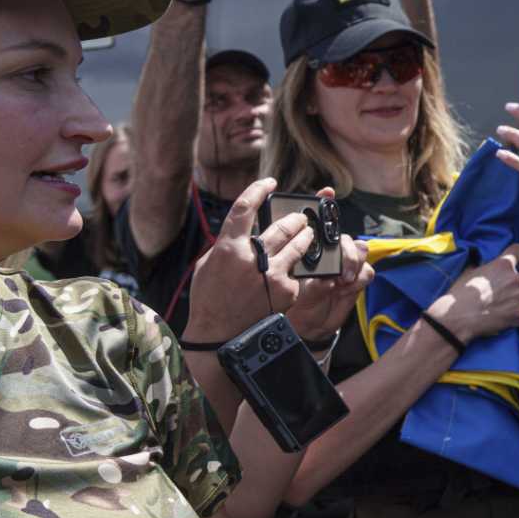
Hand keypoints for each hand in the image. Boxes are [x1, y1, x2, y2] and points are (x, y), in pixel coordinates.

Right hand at [184, 178, 314, 342]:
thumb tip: (249, 228)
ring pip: (299, 245)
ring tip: (308, 233)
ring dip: (306, 236)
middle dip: (296, 218)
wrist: (221, 334)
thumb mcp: (210, 265)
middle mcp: (252, 259)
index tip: (270, 182)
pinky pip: (298, 271)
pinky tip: (293, 269)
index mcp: (228, 248)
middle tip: (301, 216)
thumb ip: (230, 244)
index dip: (258, 190)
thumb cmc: (211, 297)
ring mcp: (273, 275)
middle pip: (283, 226)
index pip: (245, 208)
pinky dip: (297, 267)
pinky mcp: (288, 290)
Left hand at [286, 231, 372, 342]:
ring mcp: (347, 268)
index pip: (332, 238)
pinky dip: (360, 281)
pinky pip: (367, 272)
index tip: (333, 262)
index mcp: (317, 256)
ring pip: (363, 255)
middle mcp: (334, 258)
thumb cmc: (303, 304)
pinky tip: (347, 290)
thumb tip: (329, 281)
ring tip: (343, 284)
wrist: (311, 323)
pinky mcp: (357, 280)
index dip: (336, 245)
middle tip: (344, 275)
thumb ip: (315, 286)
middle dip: (350, 257)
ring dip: (356, 269)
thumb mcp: (303, 295)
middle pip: (352, 242)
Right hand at [427, 245, 518, 343]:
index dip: (517, 255)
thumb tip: (481, 265)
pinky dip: (518, 317)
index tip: (515, 259)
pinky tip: (507, 319)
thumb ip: (482, 267)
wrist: (458, 317)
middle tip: (505, 293)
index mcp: (503, 265)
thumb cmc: (459, 294)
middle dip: (517, 285)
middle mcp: (515, 278)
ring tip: (515, 304)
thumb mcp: (469, 272)